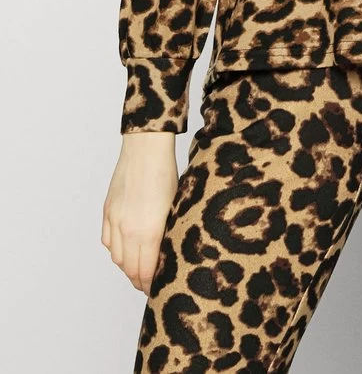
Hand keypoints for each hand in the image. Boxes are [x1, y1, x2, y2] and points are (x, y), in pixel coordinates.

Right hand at [101, 131, 177, 295]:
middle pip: (129, 269)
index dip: (150, 286)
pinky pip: (108, 241)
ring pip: (116, 257)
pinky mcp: (107, 211)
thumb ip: (167, 234)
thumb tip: (167, 255)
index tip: (157, 291)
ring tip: (137, 270)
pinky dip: (115, 250)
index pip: (146, 272)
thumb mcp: (175, 207)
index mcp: (149, 232)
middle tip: (148, 286)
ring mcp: (115, 221)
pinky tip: (124, 249)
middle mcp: (128, 230)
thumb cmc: (166, 174)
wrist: (145, 149)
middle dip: (139, 281)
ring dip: (126, 267)